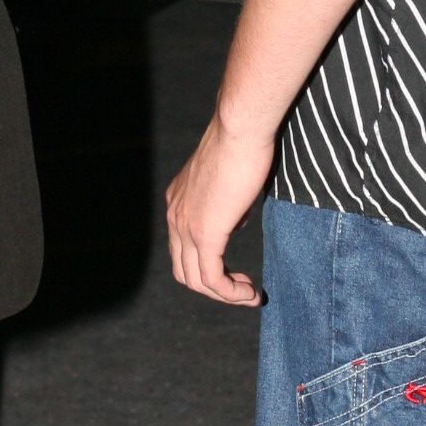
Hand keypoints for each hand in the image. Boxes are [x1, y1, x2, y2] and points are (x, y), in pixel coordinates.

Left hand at [166, 104, 276, 306]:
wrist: (240, 129)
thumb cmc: (243, 144)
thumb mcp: (230, 180)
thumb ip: (228, 203)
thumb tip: (235, 220)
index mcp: (178, 202)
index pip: (183, 250)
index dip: (209, 266)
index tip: (237, 270)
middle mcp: (175, 215)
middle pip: (184, 271)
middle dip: (215, 287)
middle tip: (244, 287)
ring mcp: (186, 226)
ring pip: (196, 280)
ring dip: (225, 295)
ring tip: (249, 296)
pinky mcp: (204, 233)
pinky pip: (212, 277)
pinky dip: (230, 293)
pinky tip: (250, 294)